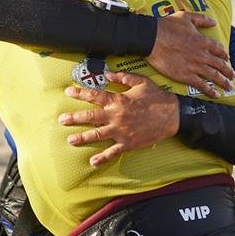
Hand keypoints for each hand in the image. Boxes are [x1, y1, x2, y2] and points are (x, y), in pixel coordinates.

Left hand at [60, 72, 178, 165]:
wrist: (173, 116)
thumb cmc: (156, 97)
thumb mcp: (140, 82)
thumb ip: (122, 78)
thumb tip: (107, 74)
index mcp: (118, 100)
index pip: (94, 95)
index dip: (79, 93)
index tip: (67, 92)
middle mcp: (116, 116)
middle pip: (91, 116)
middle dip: (74, 118)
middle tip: (61, 120)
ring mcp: (121, 131)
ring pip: (98, 134)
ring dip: (83, 137)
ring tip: (70, 140)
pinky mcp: (128, 143)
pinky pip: (113, 152)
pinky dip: (102, 158)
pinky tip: (92, 162)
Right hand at [147, 11, 234, 97]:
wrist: (151, 39)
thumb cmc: (166, 26)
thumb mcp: (185, 17)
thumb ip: (201, 19)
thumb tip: (213, 22)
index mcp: (202, 41)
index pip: (219, 50)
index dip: (224, 55)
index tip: (227, 59)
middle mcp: (202, 54)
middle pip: (220, 65)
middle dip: (228, 71)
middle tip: (232, 76)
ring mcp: (195, 66)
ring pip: (214, 76)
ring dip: (223, 82)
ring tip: (229, 87)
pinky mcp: (185, 76)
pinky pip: (201, 85)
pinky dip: (210, 91)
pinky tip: (216, 95)